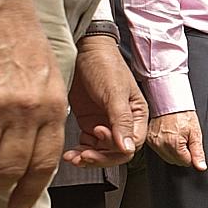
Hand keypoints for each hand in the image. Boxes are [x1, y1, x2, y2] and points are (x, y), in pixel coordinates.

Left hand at [63, 36, 146, 168]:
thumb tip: (127, 148)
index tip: (99, 134)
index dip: (116, 146)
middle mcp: (123, 121)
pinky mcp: (90, 121)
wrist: (83, 50)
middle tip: (83, 156)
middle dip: (100, 157)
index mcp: (136, 114)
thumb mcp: (115, 93)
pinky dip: (80, 150)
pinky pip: (88, 143)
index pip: (132, 143)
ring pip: (101, 150)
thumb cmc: (105, 64)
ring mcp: (105, 121)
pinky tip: (71, 151)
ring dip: (88, 156)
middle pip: (116, 151)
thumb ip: (121, 121)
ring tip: (73, 157)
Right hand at [147, 110, 205, 169]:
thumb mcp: (195, 133)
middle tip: (184, 138)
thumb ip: (198, 152)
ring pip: (167, 157)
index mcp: (173, 144)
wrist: (169, 102)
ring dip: (173, 151)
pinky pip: (159, 151)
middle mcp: (160, 145)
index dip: (191, 154)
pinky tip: (169, 137)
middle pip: (175, 161)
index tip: (190, 143)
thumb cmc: (183, 114)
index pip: (185, 162)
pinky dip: (165, 147)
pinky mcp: (148, 140)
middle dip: (182, 153)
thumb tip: (201, 167)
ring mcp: (153, 143)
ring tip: (176, 136)